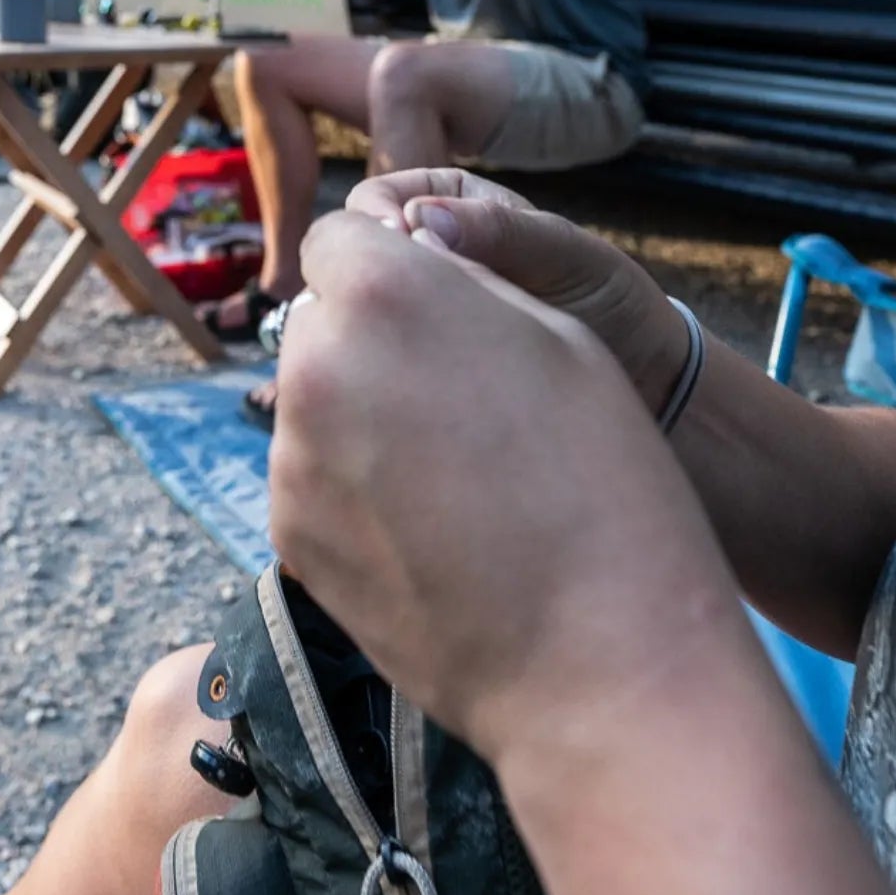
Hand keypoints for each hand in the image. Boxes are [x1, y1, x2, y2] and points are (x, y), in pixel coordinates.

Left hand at [269, 210, 741, 778]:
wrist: (596, 659)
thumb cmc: (607, 487)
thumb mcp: (562, 337)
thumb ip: (465, 286)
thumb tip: (416, 267)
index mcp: (387, 294)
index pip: (337, 235)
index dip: (383, 261)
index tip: (427, 300)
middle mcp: (318, 366)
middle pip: (319, 322)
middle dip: (367, 339)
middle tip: (450, 394)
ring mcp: (293, 457)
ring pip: (311, 404)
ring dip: (359, 415)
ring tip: (453, 474)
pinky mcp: (288, 534)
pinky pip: (311, 479)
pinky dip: (353, 490)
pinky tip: (431, 529)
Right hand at [348, 169, 691, 417]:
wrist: (646, 379)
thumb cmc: (611, 300)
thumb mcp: (566, 254)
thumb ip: (501, 233)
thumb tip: (420, 224)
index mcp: (447, 204)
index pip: (372, 202)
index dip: (372, 228)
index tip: (404, 259)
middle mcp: (422, 253)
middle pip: (353, 259)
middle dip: (370, 284)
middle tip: (412, 315)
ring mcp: (418, 310)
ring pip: (359, 313)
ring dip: (378, 329)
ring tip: (421, 352)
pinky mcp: (420, 363)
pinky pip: (381, 358)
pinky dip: (390, 367)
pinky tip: (419, 383)